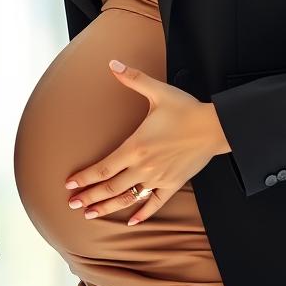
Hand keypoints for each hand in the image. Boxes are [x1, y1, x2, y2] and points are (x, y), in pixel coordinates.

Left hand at [64, 59, 229, 225]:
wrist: (215, 127)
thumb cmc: (186, 110)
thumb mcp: (158, 92)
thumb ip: (133, 79)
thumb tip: (113, 64)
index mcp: (136, 147)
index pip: (103, 168)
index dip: (85, 178)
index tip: (70, 184)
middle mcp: (144, 167)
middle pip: (111, 187)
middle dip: (90, 197)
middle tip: (73, 204)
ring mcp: (159, 178)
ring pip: (128, 198)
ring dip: (108, 207)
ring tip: (92, 214)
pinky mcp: (173, 184)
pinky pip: (155, 204)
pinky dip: (142, 213)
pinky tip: (132, 221)